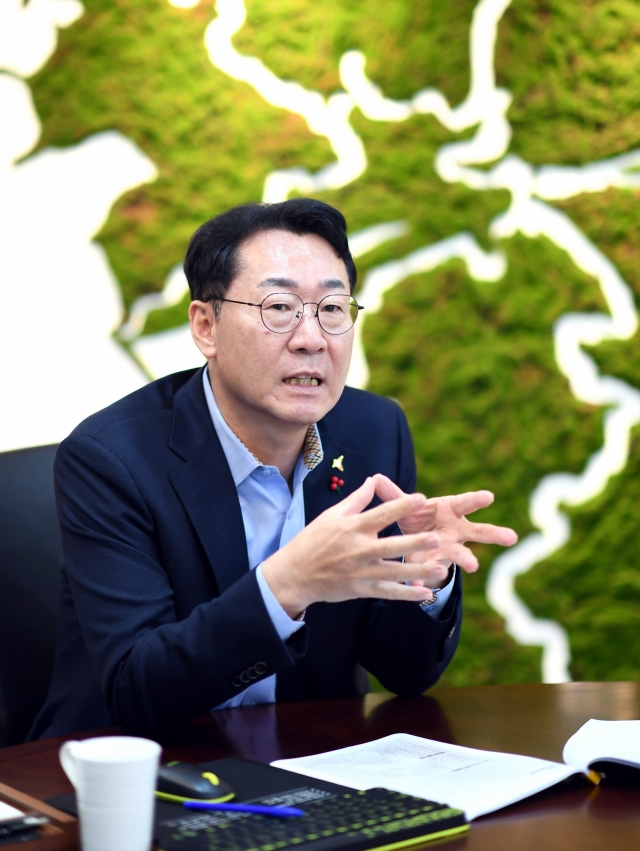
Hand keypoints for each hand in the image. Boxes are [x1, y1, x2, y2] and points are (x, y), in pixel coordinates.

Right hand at [261, 477, 441, 617]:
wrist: (294, 574)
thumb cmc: (312, 541)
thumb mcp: (331, 516)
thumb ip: (356, 500)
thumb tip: (373, 481)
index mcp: (352, 527)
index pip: (381, 514)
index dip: (401, 506)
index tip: (421, 498)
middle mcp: (358, 549)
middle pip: (391, 546)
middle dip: (415, 543)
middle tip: (437, 538)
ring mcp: (360, 572)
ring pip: (394, 572)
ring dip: (418, 571)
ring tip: (442, 570)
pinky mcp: (361, 589)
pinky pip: (388, 593)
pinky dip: (407, 594)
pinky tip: (425, 594)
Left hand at [372, 474, 517, 587]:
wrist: (414, 540)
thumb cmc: (418, 517)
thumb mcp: (407, 506)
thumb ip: (394, 496)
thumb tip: (375, 478)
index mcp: (450, 510)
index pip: (466, 503)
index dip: (476, 500)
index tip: (489, 496)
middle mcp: (456, 530)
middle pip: (479, 530)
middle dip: (494, 534)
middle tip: (511, 537)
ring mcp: (450, 549)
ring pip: (464, 554)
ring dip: (468, 560)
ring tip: (473, 567)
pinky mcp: (437, 564)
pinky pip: (433, 571)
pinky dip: (427, 579)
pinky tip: (421, 588)